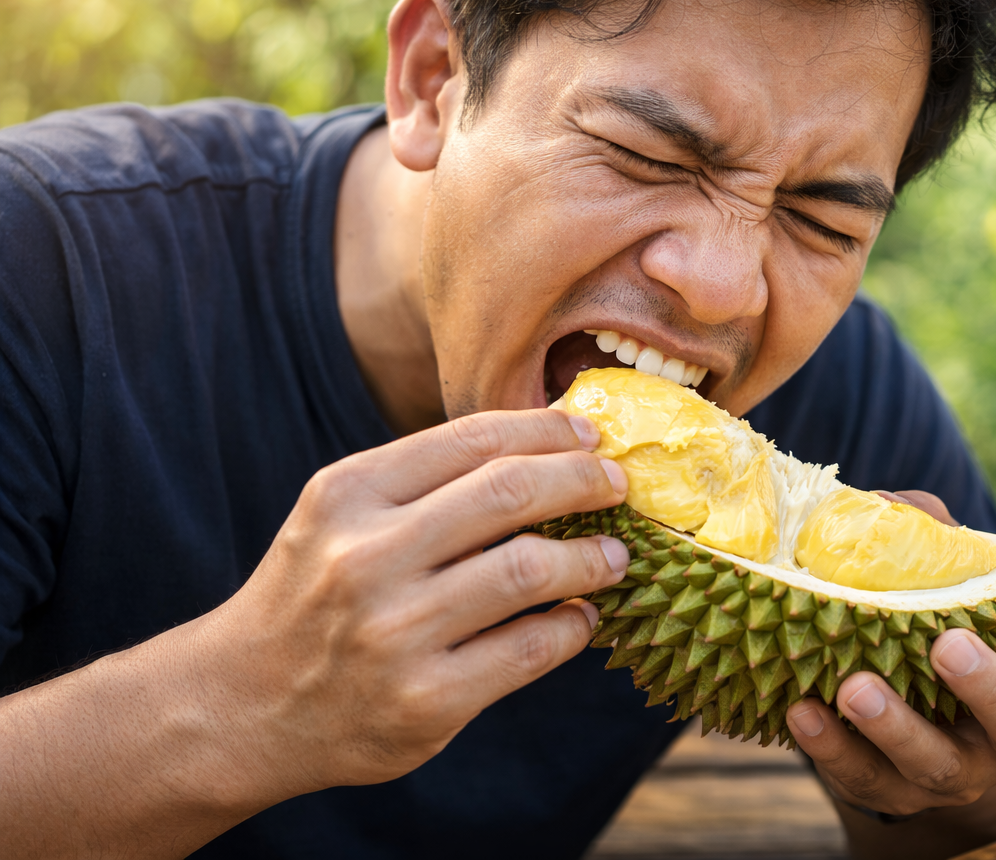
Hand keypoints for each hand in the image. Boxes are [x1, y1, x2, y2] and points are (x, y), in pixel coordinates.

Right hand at [190, 408, 630, 797]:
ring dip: (592, 558)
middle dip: (583, 480)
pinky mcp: (425, 700)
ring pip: (531, 571)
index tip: (589, 435)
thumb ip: (426, 482)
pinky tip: (579, 618)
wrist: (239, 704)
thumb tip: (548, 447)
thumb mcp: (341, 516)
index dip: (546, 431)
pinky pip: (530, 648)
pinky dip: (572, 627)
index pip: (472, 439)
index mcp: (348, 494)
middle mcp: (366, 557)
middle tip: (617, 483)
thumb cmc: (313, 593)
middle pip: (511, 492)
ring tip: (613, 555)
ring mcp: (396, 632)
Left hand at [784, 492, 995, 815]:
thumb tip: (884, 504)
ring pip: (941, 767)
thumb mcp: (957, 590)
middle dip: (988, 691)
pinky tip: (802, 712)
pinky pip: (870, 783)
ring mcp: (963, 774)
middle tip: (948, 646)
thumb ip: (936, 543)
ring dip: (897, 728)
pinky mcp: (902, 796)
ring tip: (856, 687)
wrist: (917, 716)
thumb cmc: (946, 628)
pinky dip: (834, 750)